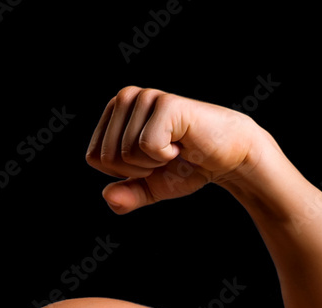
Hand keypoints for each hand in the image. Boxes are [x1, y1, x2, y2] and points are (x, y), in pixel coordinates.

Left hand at [85, 86, 259, 213]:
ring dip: (154, 164)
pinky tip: (183, 143)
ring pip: (127, 154)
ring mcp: (146, 97)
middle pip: (108, 157)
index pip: (94, 157)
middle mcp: (127, 97)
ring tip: (175, 148)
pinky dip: (166, 156)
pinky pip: (147, 147)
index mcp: (115, 112)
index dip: (123, 173)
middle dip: (138, 170)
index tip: (149, 161)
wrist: (226, 158)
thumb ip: (126, 195)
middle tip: (165, 156)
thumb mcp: (149, 187)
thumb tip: (108, 197)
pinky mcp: (166, 104)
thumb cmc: (187, 167)